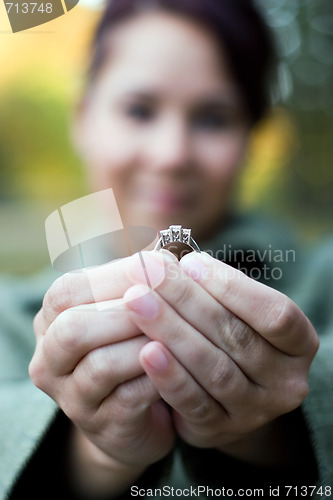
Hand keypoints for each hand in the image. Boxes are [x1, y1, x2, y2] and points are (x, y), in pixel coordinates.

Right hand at [29, 254, 174, 495]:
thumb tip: (167, 248)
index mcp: (53, 320)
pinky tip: (183, 363)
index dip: (116, 276)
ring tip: (180, 329)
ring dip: (146, 343)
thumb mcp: (129, 308)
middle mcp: (50, 359)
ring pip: (102, 365)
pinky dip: (159, 376)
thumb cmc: (132, 346)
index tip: (161, 265)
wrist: (135, 411)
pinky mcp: (100, 425)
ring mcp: (71, 396)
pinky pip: (129, 398)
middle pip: (74, 329)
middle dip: (126, 311)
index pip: (71, 290)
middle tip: (170, 299)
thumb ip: (141, 277)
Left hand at [124, 251, 318, 466]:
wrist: (227, 393)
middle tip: (150, 272)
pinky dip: (169, 376)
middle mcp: (285, 380)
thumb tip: (169, 257)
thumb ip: (212, 287)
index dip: (231, 287)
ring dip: (172, 331)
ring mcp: (256, 411)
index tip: (189, 262)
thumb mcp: (234, 310)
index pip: (275, 314)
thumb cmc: (230, 334)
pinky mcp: (221, 429)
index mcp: (299, 344)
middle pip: (236, 336)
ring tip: (137, 301)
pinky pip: (194, 403)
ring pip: (214, 368)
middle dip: (187, 300)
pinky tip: (146, 351)